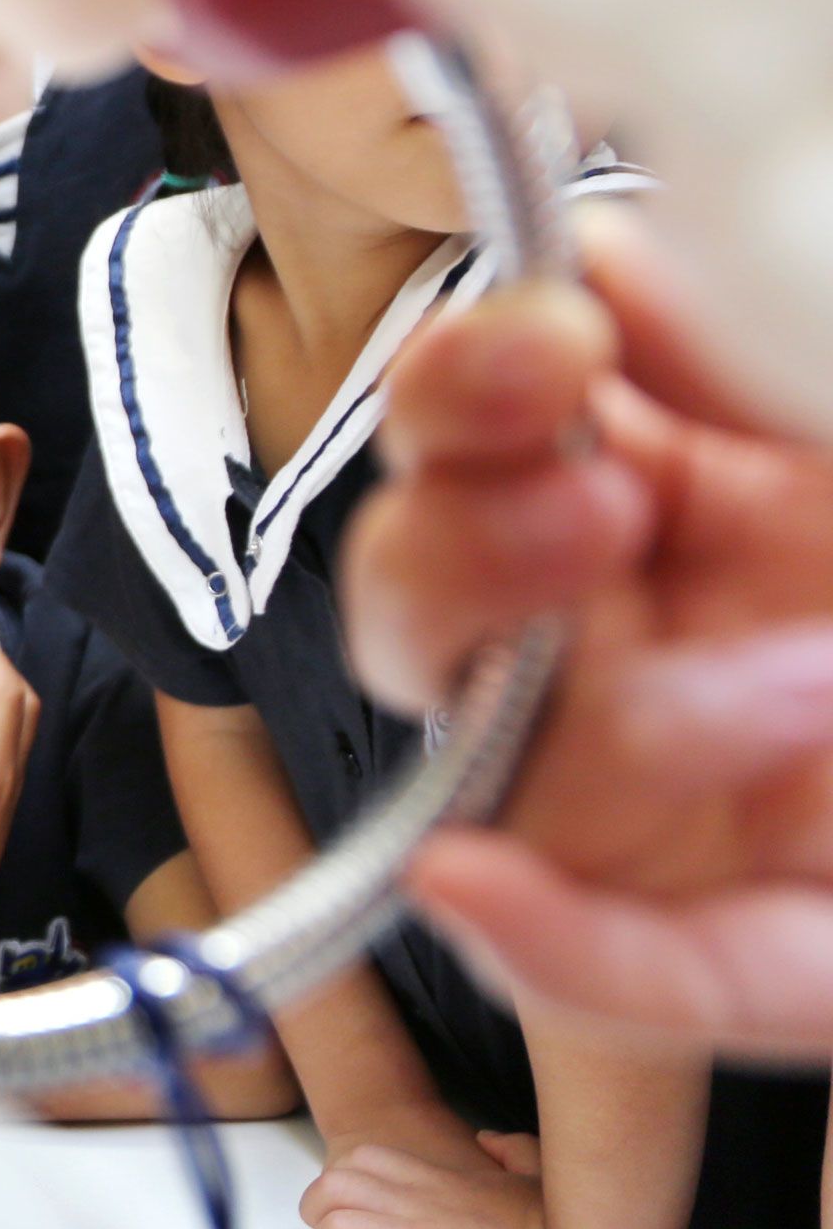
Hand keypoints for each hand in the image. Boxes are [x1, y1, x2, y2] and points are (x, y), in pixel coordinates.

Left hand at [302, 1128, 614, 1228]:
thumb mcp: (536, 1173)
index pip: (355, 1163)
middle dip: (323, 1224)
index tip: (359, 1222)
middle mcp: (419, 1201)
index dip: (342, 1194)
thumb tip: (490, 1140)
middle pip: (328, 1191)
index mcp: (435, 1176)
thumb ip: (509, 1150)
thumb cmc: (568, 1226)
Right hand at [345, 217, 832, 1046]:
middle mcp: (692, 634)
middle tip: (572, 486)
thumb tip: (622, 253)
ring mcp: (712, 801)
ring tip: (724, 670)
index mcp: (728, 486)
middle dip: (460, 530)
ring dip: (552, 701)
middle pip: (444, 589)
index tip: (548, 339)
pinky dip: (545, 945)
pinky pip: (641, 975)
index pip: (509, 431)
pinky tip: (478, 893)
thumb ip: (774, 326)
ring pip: (499, 770)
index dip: (477, 381)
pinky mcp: (784, 952)